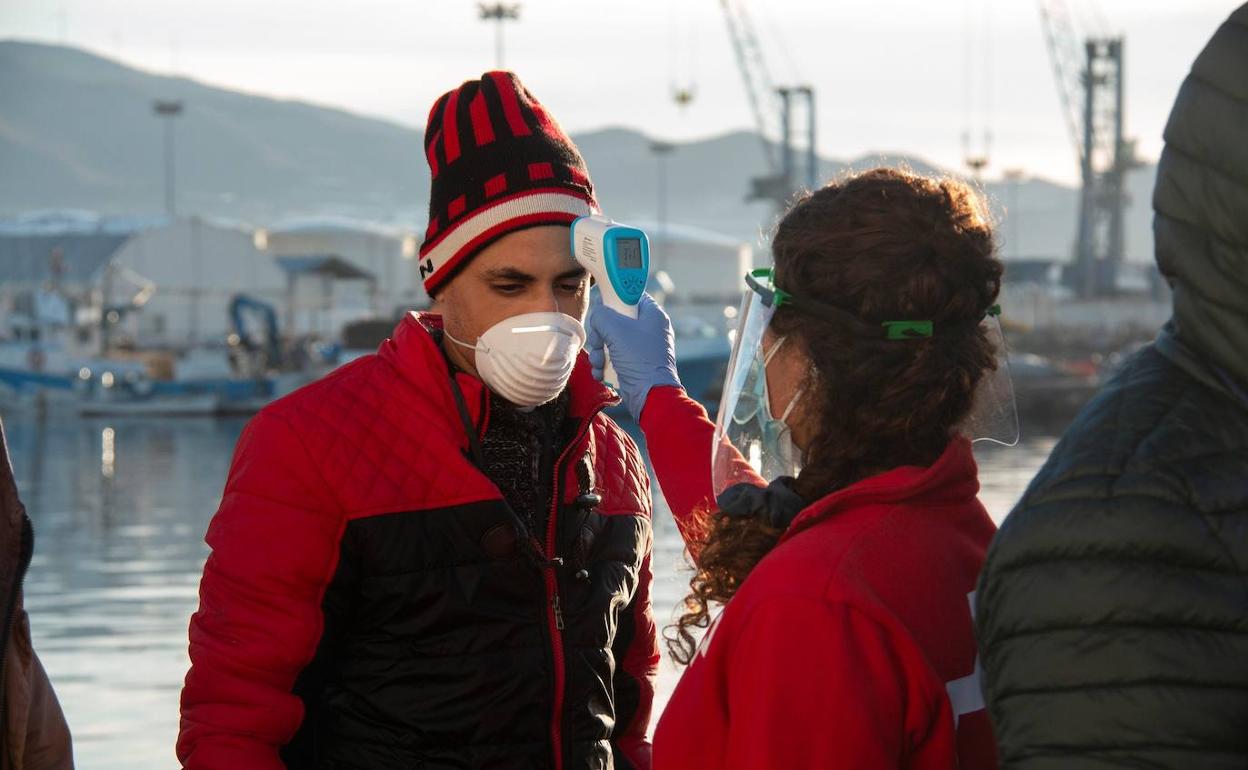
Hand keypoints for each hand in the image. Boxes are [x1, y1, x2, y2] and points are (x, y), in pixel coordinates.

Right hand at [585, 288, 681, 420]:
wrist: (651, 396)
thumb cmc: (638, 359)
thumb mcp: (615, 329)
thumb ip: (602, 315)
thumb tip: (598, 314)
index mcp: (653, 315)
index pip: (632, 296)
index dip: (614, 299)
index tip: (602, 307)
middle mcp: (649, 330)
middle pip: (616, 320)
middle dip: (601, 334)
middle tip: (599, 342)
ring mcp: (642, 348)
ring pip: (612, 341)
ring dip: (599, 352)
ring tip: (599, 363)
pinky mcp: (635, 365)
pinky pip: (614, 358)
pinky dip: (605, 365)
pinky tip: (601, 373)